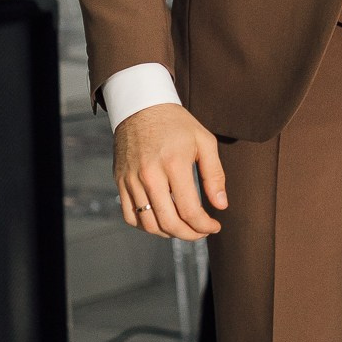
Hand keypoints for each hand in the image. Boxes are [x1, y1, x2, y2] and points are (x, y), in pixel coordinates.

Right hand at [114, 102, 227, 239]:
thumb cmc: (177, 124)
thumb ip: (215, 174)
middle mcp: (149, 174)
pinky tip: (162, 221)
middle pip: (169, 222)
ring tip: (184, 228)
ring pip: (148, 224)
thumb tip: (221, 205)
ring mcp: (131, 179)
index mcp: (174, 163)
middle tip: (202, 232)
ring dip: (169, 234)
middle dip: (190, 234)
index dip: (205, 225)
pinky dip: (146, 226)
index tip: (215, 225)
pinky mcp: (120, 181)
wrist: (141, 106)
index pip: (190, 210)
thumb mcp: (204, 141)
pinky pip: (130, 216)